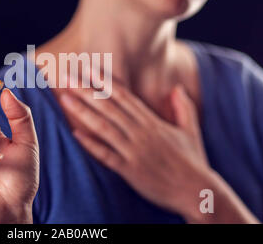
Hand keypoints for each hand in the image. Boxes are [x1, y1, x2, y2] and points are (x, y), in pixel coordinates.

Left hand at [58, 75, 211, 218]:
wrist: (197, 192)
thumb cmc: (193, 161)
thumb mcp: (191, 130)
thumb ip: (184, 107)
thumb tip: (177, 89)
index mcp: (152, 122)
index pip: (125, 97)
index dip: (105, 82)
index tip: (89, 70)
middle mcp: (141, 133)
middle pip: (109, 107)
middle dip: (86, 91)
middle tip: (67, 77)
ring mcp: (134, 151)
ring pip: (104, 127)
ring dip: (83, 111)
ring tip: (65, 98)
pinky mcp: (130, 170)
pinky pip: (106, 155)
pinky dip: (91, 144)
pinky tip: (76, 134)